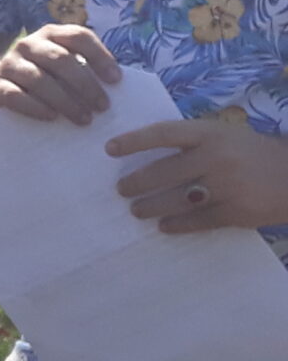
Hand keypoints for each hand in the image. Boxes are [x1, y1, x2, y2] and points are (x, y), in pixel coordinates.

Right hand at [0, 23, 120, 125]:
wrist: (1, 89)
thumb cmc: (46, 79)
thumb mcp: (64, 67)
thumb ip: (85, 69)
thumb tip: (118, 86)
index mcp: (51, 35)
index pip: (78, 36)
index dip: (100, 56)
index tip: (117, 81)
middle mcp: (28, 45)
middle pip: (60, 59)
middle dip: (85, 84)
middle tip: (103, 107)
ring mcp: (9, 64)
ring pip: (38, 78)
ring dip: (65, 100)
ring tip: (84, 119)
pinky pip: (15, 95)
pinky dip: (35, 107)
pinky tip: (52, 117)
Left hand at [110, 120, 287, 232]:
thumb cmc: (251, 152)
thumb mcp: (223, 136)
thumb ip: (192, 142)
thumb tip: (145, 153)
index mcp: (210, 133)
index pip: (163, 133)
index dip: (134, 141)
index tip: (109, 149)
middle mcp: (216, 157)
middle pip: (164, 171)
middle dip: (137, 183)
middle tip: (121, 189)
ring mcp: (227, 186)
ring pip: (177, 200)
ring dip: (151, 206)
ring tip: (136, 210)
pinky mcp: (237, 212)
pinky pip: (198, 221)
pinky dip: (178, 224)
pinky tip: (164, 226)